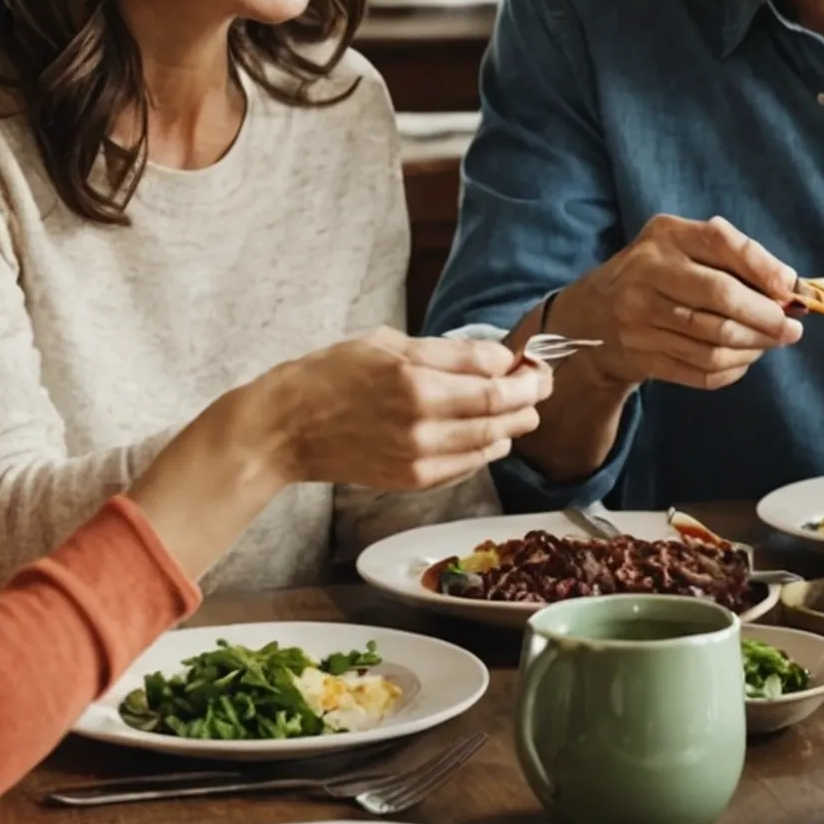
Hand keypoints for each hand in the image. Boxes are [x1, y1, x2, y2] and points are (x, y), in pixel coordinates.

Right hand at [251, 330, 551, 490]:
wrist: (288, 427)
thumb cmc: (333, 374)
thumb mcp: (390, 344)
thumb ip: (449, 354)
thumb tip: (499, 358)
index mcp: (415, 380)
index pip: (494, 378)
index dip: (524, 371)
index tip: (532, 365)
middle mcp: (422, 422)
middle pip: (503, 413)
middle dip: (529, 397)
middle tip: (536, 385)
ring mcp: (419, 456)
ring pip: (493, 442)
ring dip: (512, 425)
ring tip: (513, 409)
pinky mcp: (414, 480)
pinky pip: (470, 466)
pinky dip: (486, 448)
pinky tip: (484, 434)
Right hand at [544, 214, 802, 391]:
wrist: (593, 315)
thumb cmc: (659, 274)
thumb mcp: (686, 247)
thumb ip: (736, 257)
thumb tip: (790, 287)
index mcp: (666, 236)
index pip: (722, 244)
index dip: (763, 269)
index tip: (791, 290)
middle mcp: (647, 272)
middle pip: (721, 297)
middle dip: (766, 317)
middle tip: (792, 329)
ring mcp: (639, 317)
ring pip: (713, 340)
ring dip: (754, 346)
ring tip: (771, 343)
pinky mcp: (641, 355)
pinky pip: (699, 370)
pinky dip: (732, 369)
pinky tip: (744, 360)